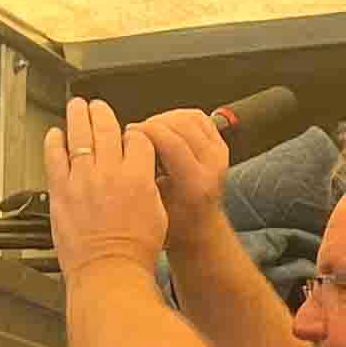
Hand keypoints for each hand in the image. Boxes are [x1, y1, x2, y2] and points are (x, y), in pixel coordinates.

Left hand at [43, 98, 166, 278]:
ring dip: (78, 116)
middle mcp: (110, 172)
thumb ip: (148, 187)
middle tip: (98, 106)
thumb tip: (141, 175)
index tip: (129, 134)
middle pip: (106, 128)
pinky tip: (54, 135)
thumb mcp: (158, 214)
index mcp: (138, 176)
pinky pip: (54, 157)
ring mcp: (83, 179)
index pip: (137, 138)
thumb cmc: (134, 253)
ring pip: (79, 135)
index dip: (133, 132)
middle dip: (102, 113)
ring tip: (77, 107)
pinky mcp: (62, 191)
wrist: (109, 272)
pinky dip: (53, 142)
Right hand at [138, 107, 232, 226]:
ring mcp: (219, 155)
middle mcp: (213, 168)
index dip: (148, 130)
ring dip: (166, 119)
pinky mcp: (220, 145)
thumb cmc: (174, 223)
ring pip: (190, 118)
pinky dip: (178, 117)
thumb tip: (126, 146)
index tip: (130, 132)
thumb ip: (143, 176)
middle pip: (182, 125)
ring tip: (150, 133)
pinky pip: (198, 118)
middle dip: (154, 123)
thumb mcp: (152, 206)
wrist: (199, 228)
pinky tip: (165, 130)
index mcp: (196, 186)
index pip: (173, 144)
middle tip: (137, 133)